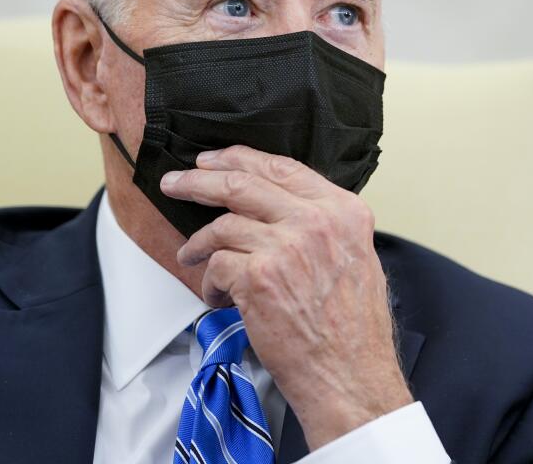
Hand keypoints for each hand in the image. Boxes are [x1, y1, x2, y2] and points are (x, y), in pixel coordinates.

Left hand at [161, 145, 412, 449]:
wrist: (349, 374)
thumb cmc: (352, 328)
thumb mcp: (355, 257)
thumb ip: (324, 224)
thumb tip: (281, 208)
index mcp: (343, 211)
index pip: (282, 167)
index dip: (240, 158)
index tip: (214, 160)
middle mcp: (316, 221)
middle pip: (242, 183)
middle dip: (199, 180)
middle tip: (176, 182)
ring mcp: (285, 246)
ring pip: (222, 225)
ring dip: (199, 242)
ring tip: (191, 255)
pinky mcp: (257, 277)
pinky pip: (217, 265)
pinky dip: (210, 282)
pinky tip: (218, 297)